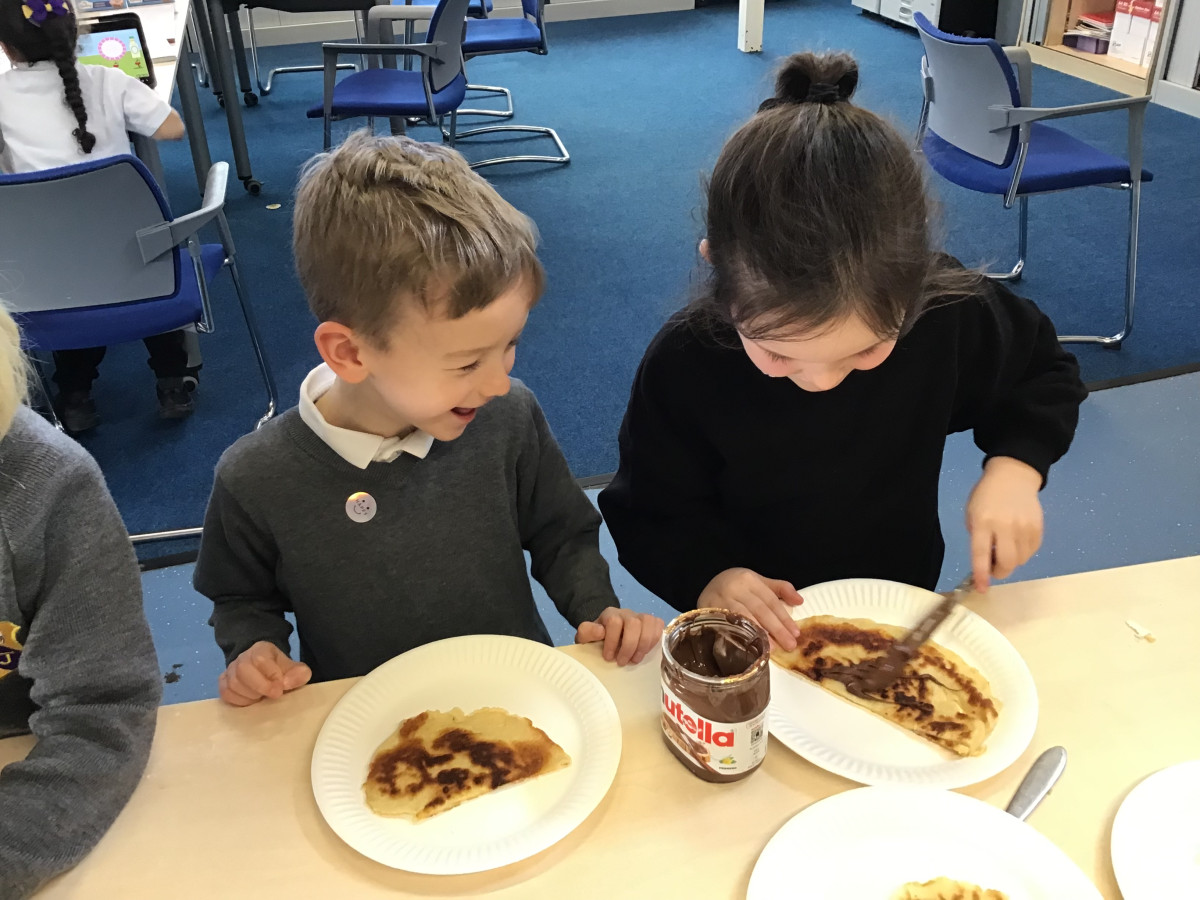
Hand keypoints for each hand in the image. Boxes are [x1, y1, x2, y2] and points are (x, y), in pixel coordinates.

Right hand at [218, 641, 311, 706]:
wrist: (264, 672)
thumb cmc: (279, 671)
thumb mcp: (293, 669)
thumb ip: (298, 674)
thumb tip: (289, 682)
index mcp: (261, 649)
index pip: (261, 659)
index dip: (271, 675)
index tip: (281, 688)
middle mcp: (243, 657)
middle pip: (243, 669)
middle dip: (259, 686)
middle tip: (273, 695)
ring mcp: (230, 670)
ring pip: (233, 683)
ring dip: (250, 695)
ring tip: (262, 698)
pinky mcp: (224, 683)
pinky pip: (225, 693)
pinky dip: (238, 701)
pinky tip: (250, 701)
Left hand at [575, 608, 664, 665]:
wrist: (608, 637)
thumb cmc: (598, 640)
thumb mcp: (586, 638)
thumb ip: (587, 632)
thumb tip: (600, 632)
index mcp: (609, 615)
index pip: (614, 622)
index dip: (612, 641)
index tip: (608, 657)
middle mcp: (626, 613)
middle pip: (634, 623)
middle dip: (629, 646)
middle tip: (622, 662)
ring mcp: (640, 617)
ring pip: (649, 623)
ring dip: (643, 645)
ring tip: (635, 660)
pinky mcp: (651, 622)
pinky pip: (658, 625)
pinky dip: (654, 640)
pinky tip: (645, 652)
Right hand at [697, 568, 803, 649]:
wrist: (705, 584)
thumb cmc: (737, 585)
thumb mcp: (758, 581)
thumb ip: (780, 589)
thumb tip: (800, 601)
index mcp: (749, 580)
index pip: (770, 601)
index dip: (784, 618)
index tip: (796, 633)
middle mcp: (734, 588)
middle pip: (759, 610)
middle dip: (776, 629)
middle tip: (789, 645)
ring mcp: (720, 601)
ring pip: (743, 619)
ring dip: (759, 635)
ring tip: (773, 648)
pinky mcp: (709, 613)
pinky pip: (727, 627)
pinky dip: (739, 637)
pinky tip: (749, 647)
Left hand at [966, 456, 1044, 591]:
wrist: (1013, 476)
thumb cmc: (986, 496)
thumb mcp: (973, 513)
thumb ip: (978, 537)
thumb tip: (987, 561)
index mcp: (983, 521)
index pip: (980, 553)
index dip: (981, 574)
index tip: (981, 588)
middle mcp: (1005, 526)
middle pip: (1007, 562)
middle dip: (999, 571)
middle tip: (994, 566)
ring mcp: (1025, 527)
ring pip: (1021, 560)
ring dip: (1011, 561)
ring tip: (1005, 547)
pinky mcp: (1039, 527)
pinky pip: (1032, 552)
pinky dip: (1023, 553)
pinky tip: (1017, 541)